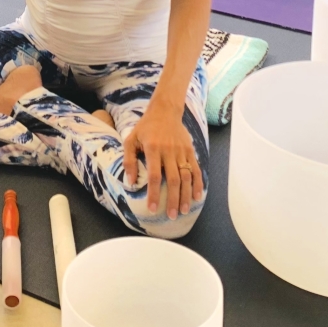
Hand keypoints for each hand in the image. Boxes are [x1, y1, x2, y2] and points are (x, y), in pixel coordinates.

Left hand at [122, 100, 202, 219]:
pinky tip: (197, 197)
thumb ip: (129, 161)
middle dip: (173, 199)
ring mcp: (181, 151)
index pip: (154, 176)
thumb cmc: (145, 127)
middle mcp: (169, 151)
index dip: (153, 194)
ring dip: (186, 195)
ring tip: (184, 210)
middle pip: (173, 179)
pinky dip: (198, 184)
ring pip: (186, 176)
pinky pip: (196, 169)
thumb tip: (130, 182)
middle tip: (171, 215)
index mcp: (153, 149)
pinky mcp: (190, 151)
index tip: (152, 209)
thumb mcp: (131, 140)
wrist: (165, 111)